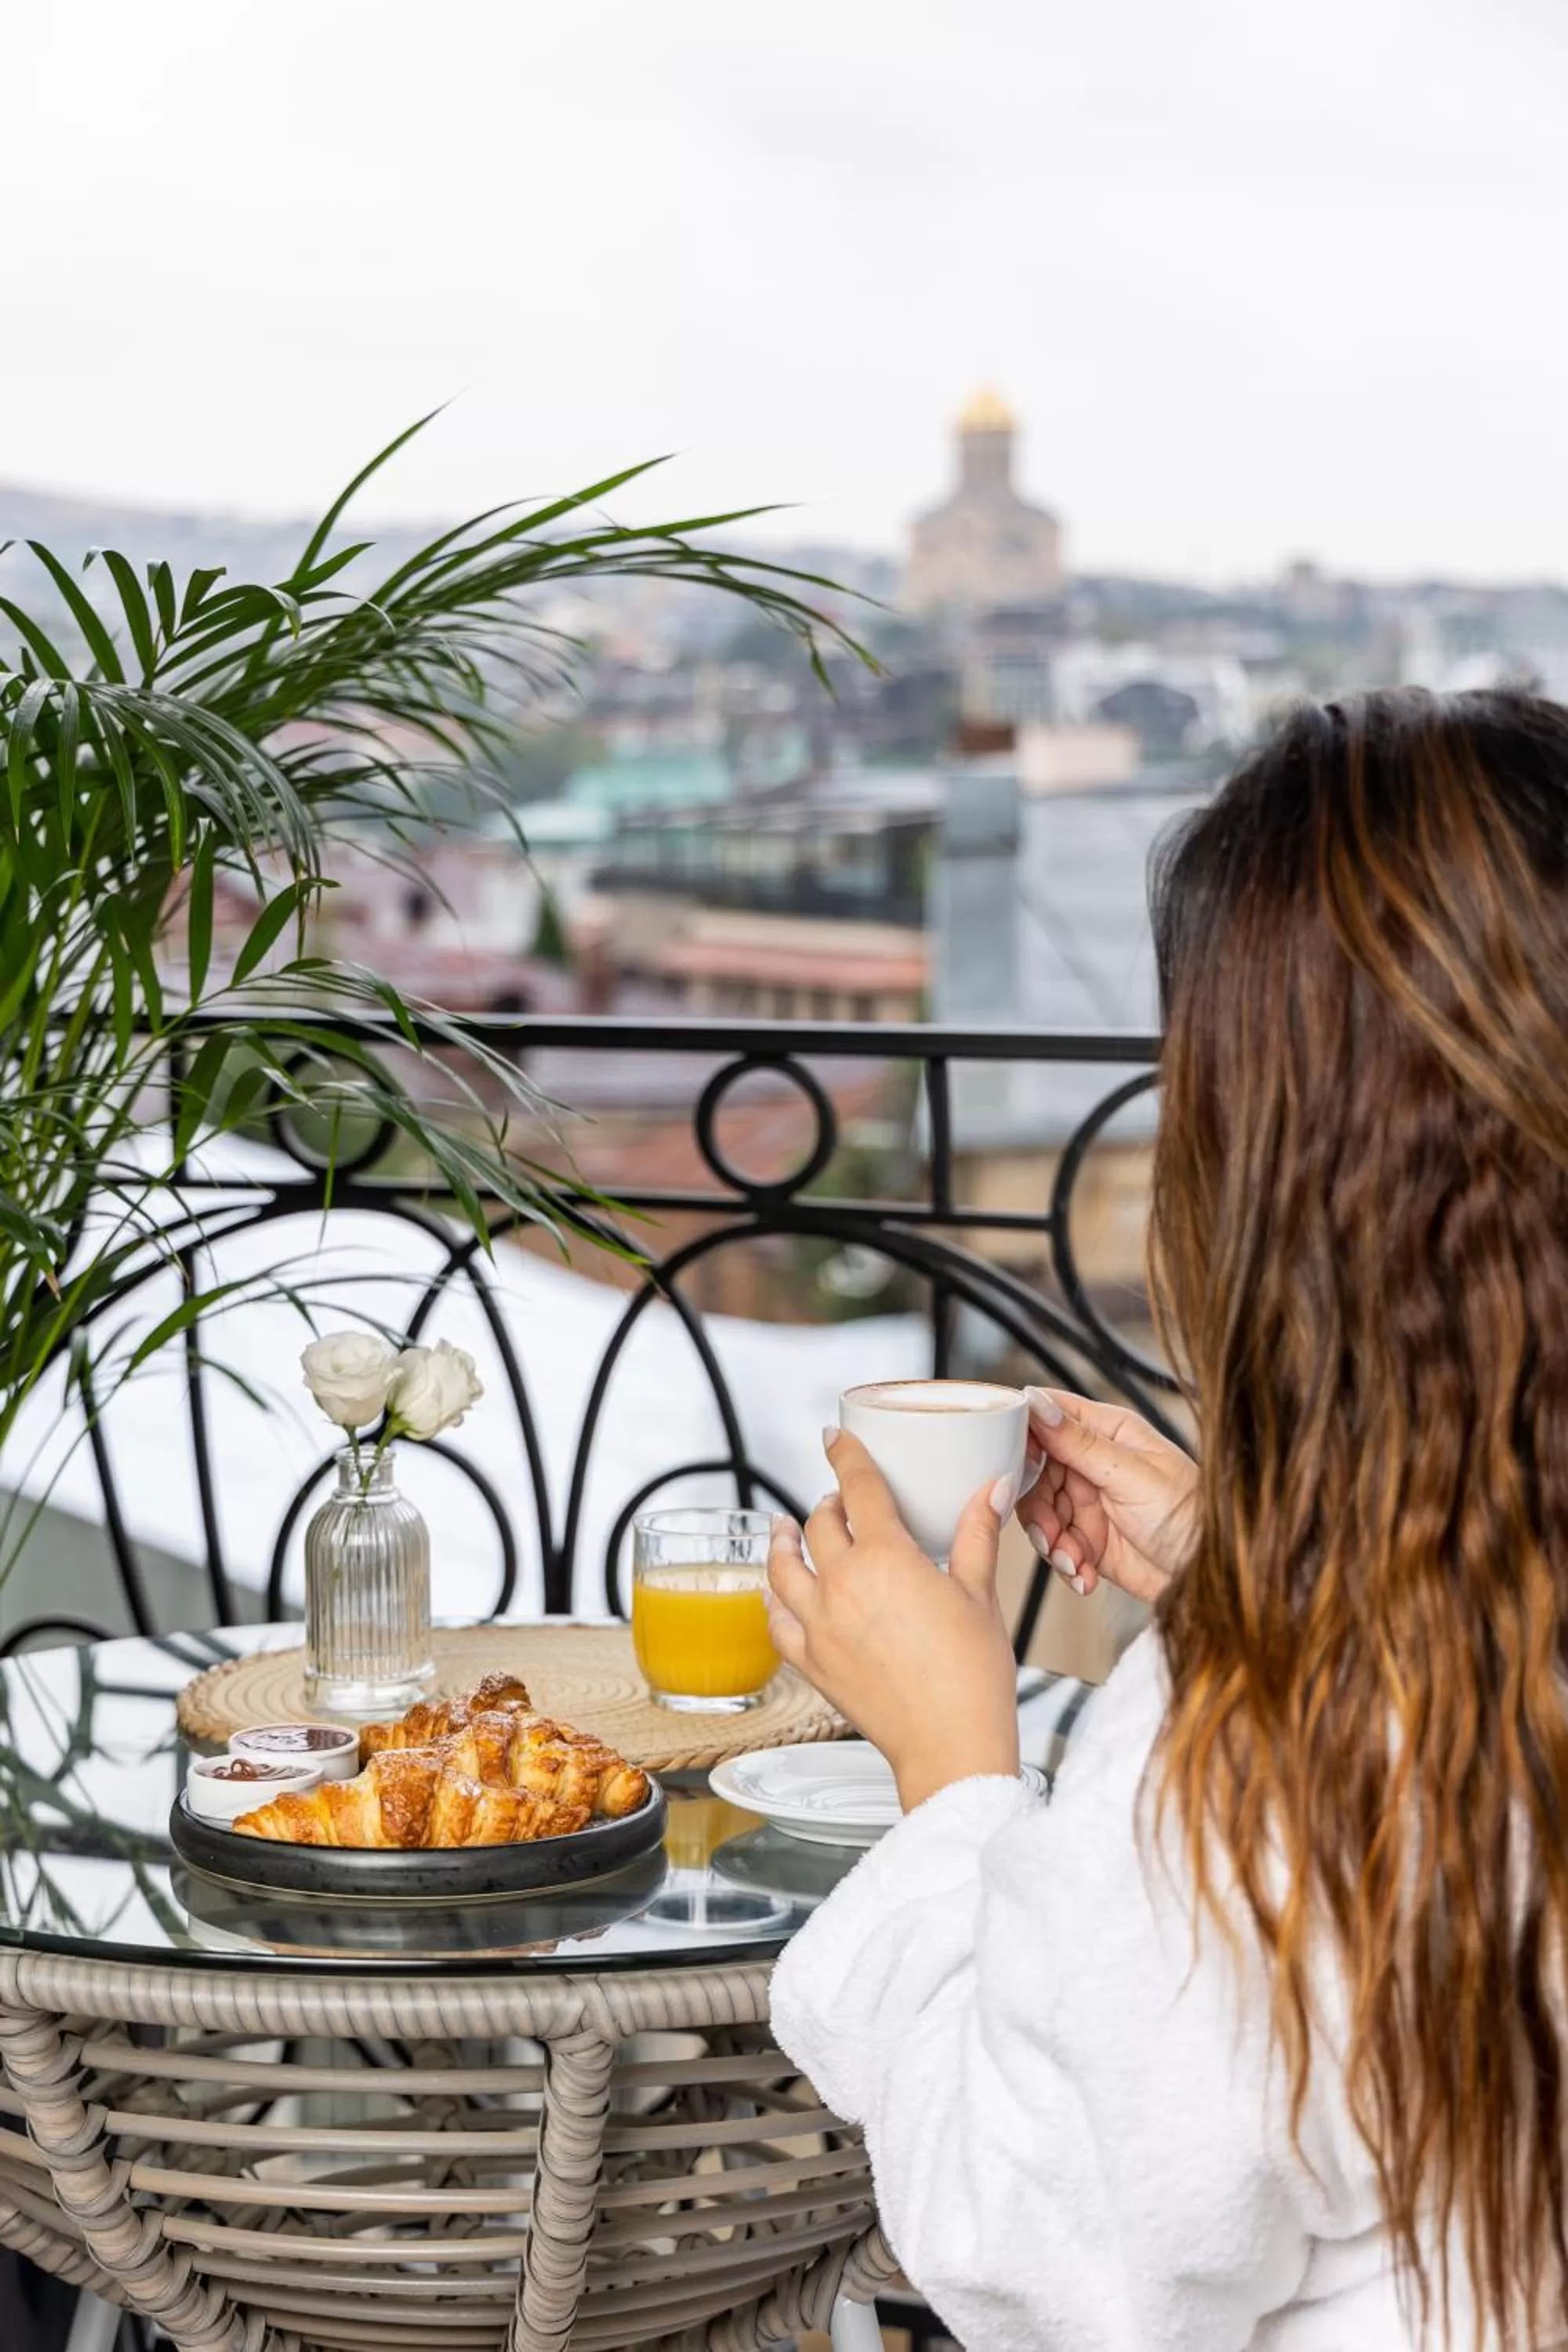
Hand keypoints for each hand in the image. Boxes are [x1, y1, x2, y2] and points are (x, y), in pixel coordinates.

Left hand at [766, 1428, 1021, 1812]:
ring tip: (784, 1530)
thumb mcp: (980, 1594)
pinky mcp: (811, 1663)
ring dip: (783, 1542)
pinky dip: (772, 1600)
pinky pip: (775, 1622)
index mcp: (886, 1561)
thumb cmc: (973, 1678)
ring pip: (783, 1568)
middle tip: (838, 1501)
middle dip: (827, 1504)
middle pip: (818, 1526)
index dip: (845, 1457)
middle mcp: (842, 1587)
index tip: (834, 1439)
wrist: (950, 1747)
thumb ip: (977, 1534)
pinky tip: (776, 1592)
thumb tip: (991, 1488)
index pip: (858, 1489)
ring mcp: (820, 1626)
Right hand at [1018, 1388, 1196, 1604]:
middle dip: (1036, 1505)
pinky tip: (1084, 1574)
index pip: (1050, 1415)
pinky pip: (1056, 1545)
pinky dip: (1064, 1563)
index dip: (1024, 1435)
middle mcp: (1094, 1463)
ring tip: (1072, 1560)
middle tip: (1050, 1531)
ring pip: (1040, 1512)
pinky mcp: (1088, 1539)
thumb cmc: (1190, 1516)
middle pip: (1035, 1470)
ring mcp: (1090, 1502)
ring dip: (1050, 1540)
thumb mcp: (1130, 1474)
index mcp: (1109, 1432)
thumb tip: (1036, 1403)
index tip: (1014, 1461)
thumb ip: (1079, 1442)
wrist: (1207, 1576)